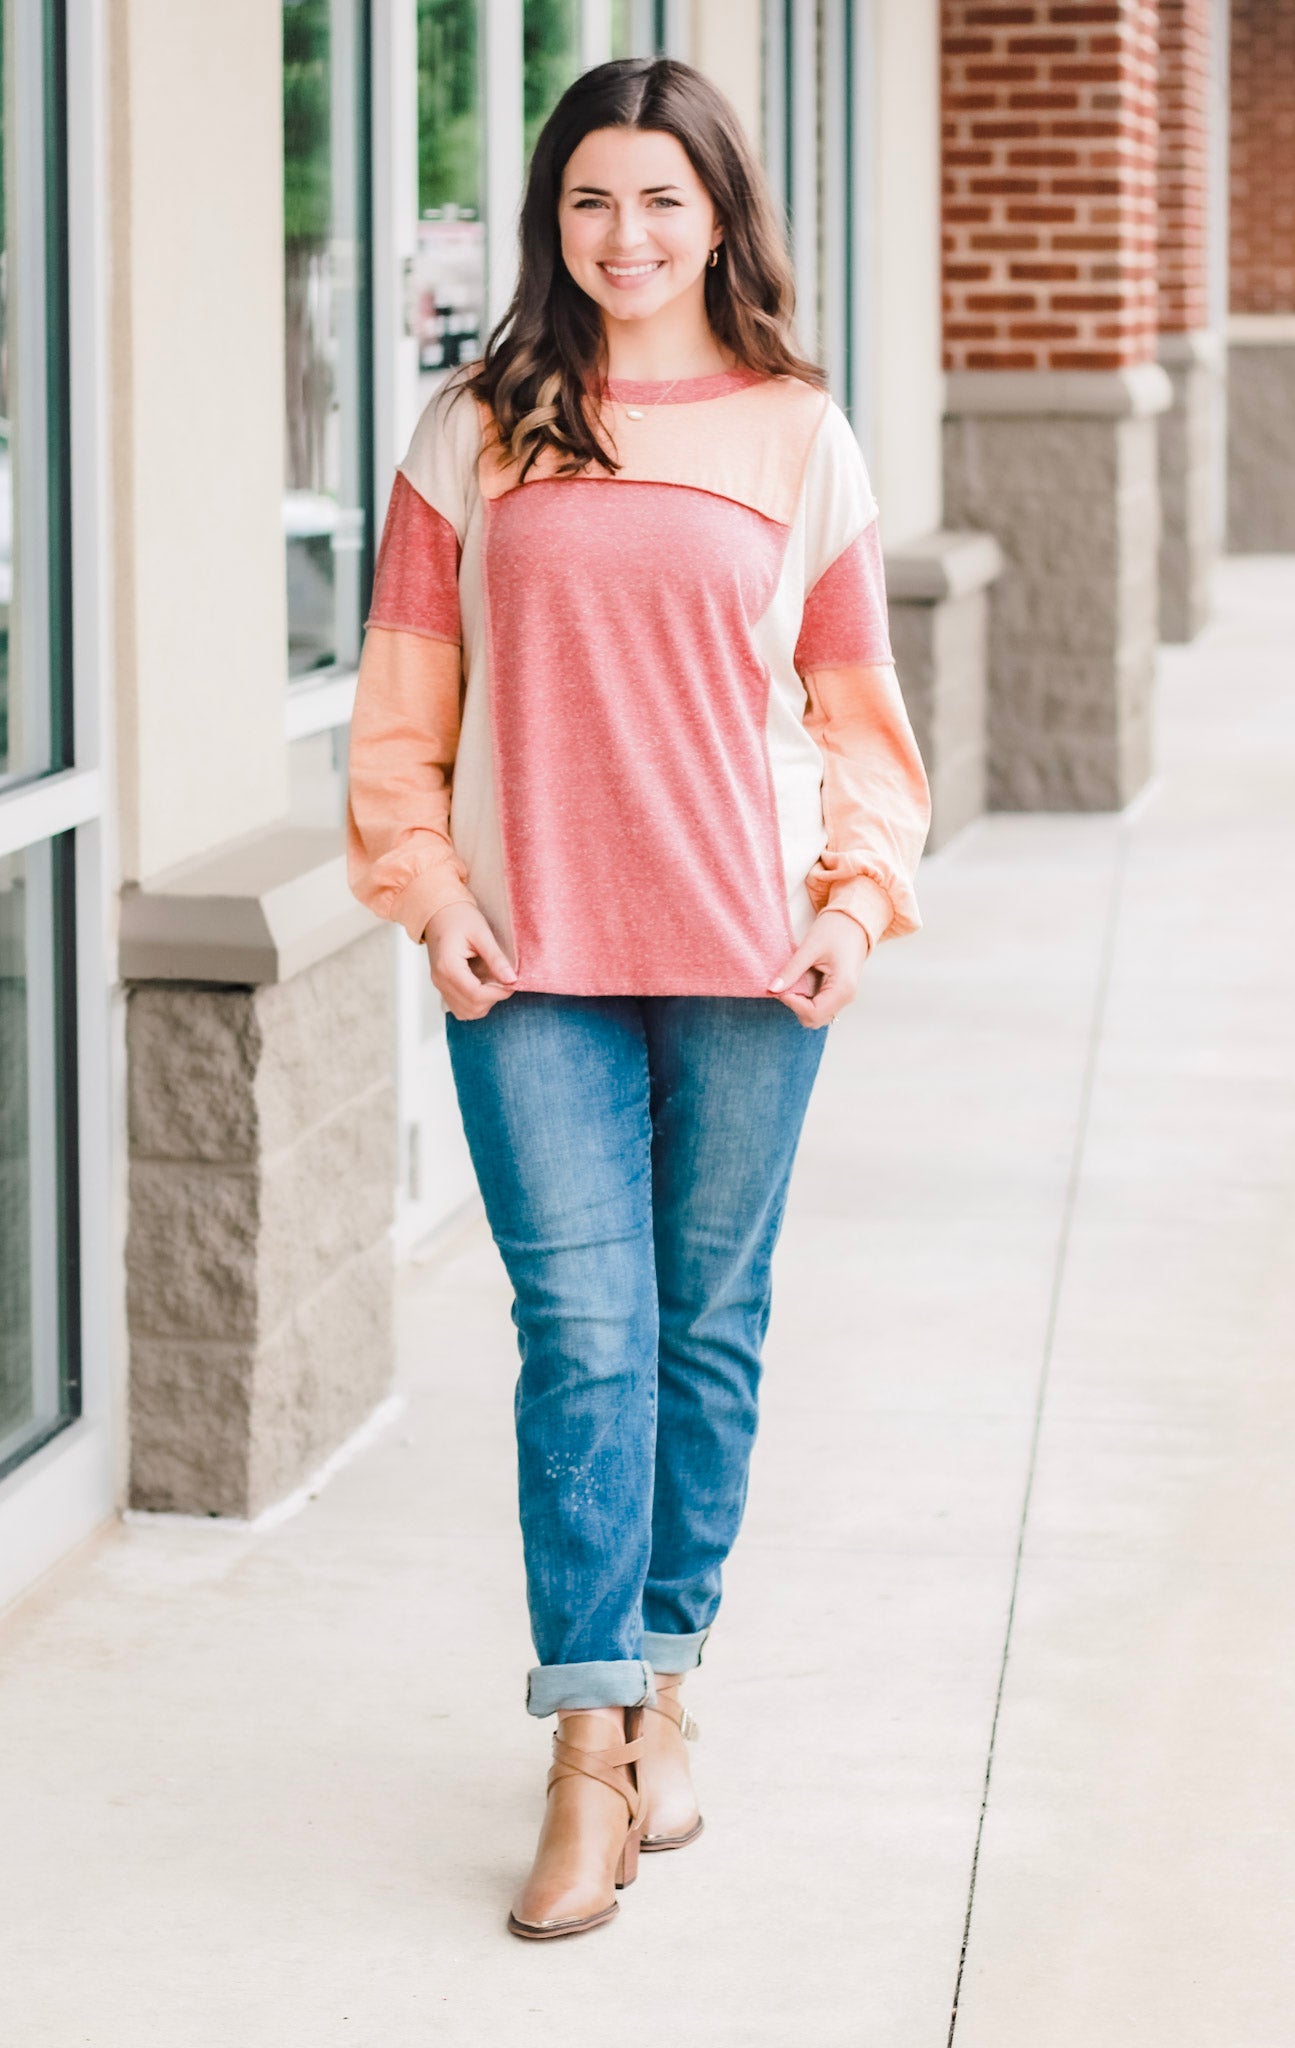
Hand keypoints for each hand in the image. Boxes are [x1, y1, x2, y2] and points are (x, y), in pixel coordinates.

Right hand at [423, 901, 517, 1020]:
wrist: (439, 913)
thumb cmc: (459, 918)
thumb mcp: (481, 933)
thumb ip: (496, 958)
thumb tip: (511, 979)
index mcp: (448, 967)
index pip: (476, 994)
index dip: (499, 993)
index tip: (512, 982)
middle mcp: (440, 980)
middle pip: (471, 1007)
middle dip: (493, 998)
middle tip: (504, 981)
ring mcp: (439, 985)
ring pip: (466, 1012)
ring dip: (484, 1004)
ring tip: (493, 984)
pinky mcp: (442, 986)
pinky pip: (460, 1007)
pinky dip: (474, 1004)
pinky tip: (483, 987)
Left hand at [767, 908, 869, 1028]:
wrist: (854, 920)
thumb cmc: (836, 929)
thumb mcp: (810, 947)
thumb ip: (792, 970)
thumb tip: (772, 989)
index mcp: (843, 988)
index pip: (813, 1013)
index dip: (792, 1003)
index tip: (781, 986)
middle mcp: (846, 997)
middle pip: (814, 1019)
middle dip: (795, 1005)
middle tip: (786, 983)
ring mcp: (843, 997)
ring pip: (816, 1015)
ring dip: (800, 1003)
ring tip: (794, 980)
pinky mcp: (838, 992)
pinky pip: (819, 1005)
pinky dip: (805, 999)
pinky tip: (801, 981)